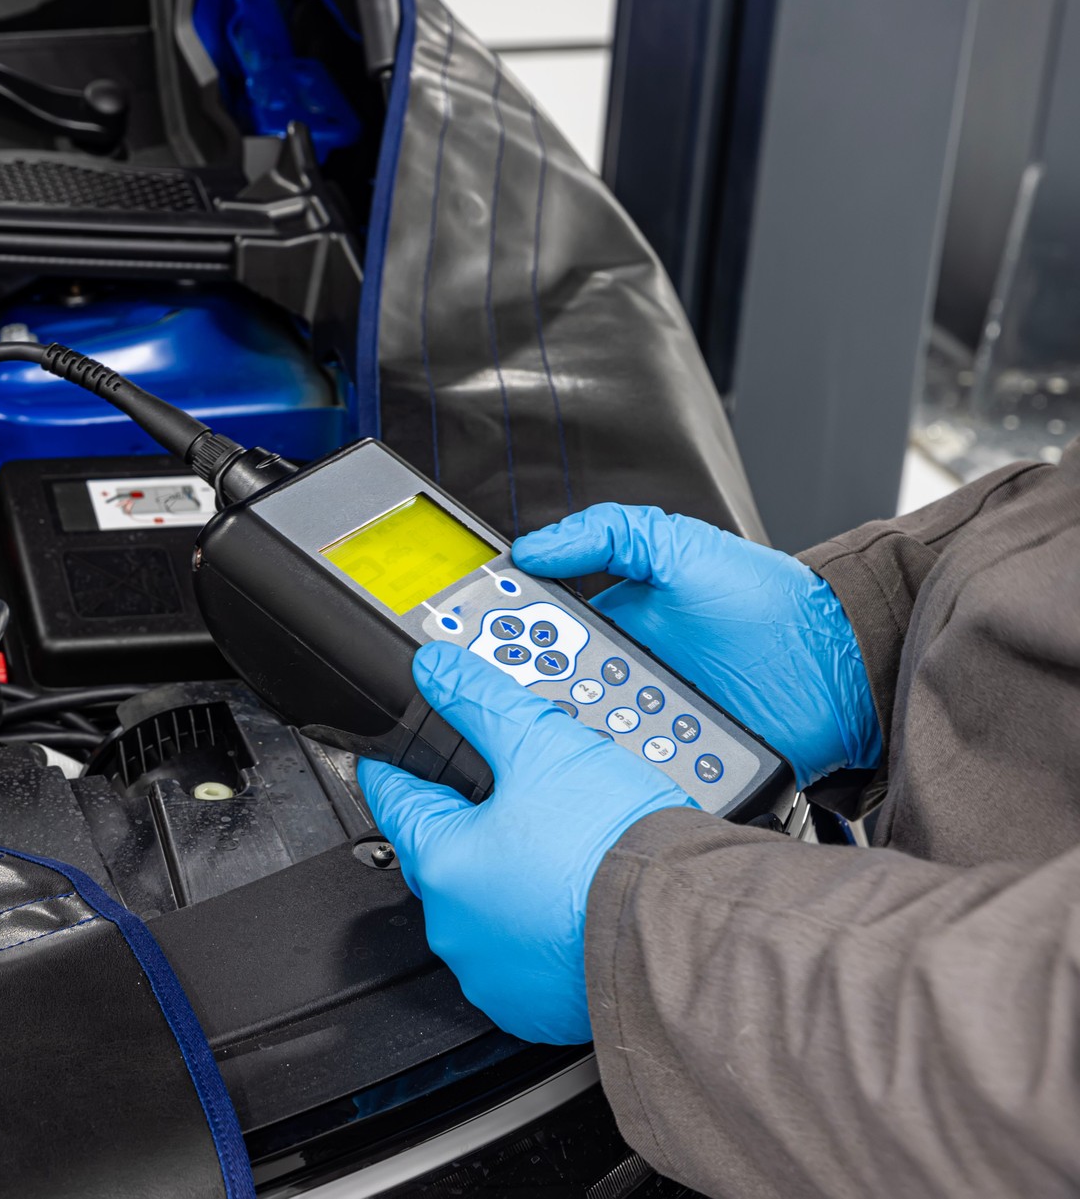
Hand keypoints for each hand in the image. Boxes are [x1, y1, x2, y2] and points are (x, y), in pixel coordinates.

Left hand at [359, 642, 695, 1044]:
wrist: (682, 929)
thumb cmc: (614, 848)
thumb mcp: (541, 745)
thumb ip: (479, 701)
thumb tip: (435, 670)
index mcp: (443, 863)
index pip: (396, 801)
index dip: (397, 769)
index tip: (390, 761)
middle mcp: (455, 928)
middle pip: (443, 856)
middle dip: (471, 826)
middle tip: (519, 803)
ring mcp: (493, 974)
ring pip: (483, 909)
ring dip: (506, 883)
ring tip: (559, 854)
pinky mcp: (535, 1009)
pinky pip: (522, 958)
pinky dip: (539, 932)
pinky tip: (573, 905)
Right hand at [511, 504, 880, 785]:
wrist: (838, 671)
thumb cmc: (770, 606)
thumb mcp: (684, 548)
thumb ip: (611, 533)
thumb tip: (535, 547)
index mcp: (611, 626)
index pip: (536, 634)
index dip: (502, 637)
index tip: (470, 640)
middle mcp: (618, 678)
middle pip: (545, 692)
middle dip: (525, 692)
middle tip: (516, 689)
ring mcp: (640, 726)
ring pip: (577, 739)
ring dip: (566, 736)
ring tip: (565, 726)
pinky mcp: (668, 767)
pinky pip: (625, 777)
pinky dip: (610, 776)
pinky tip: (604, 768)